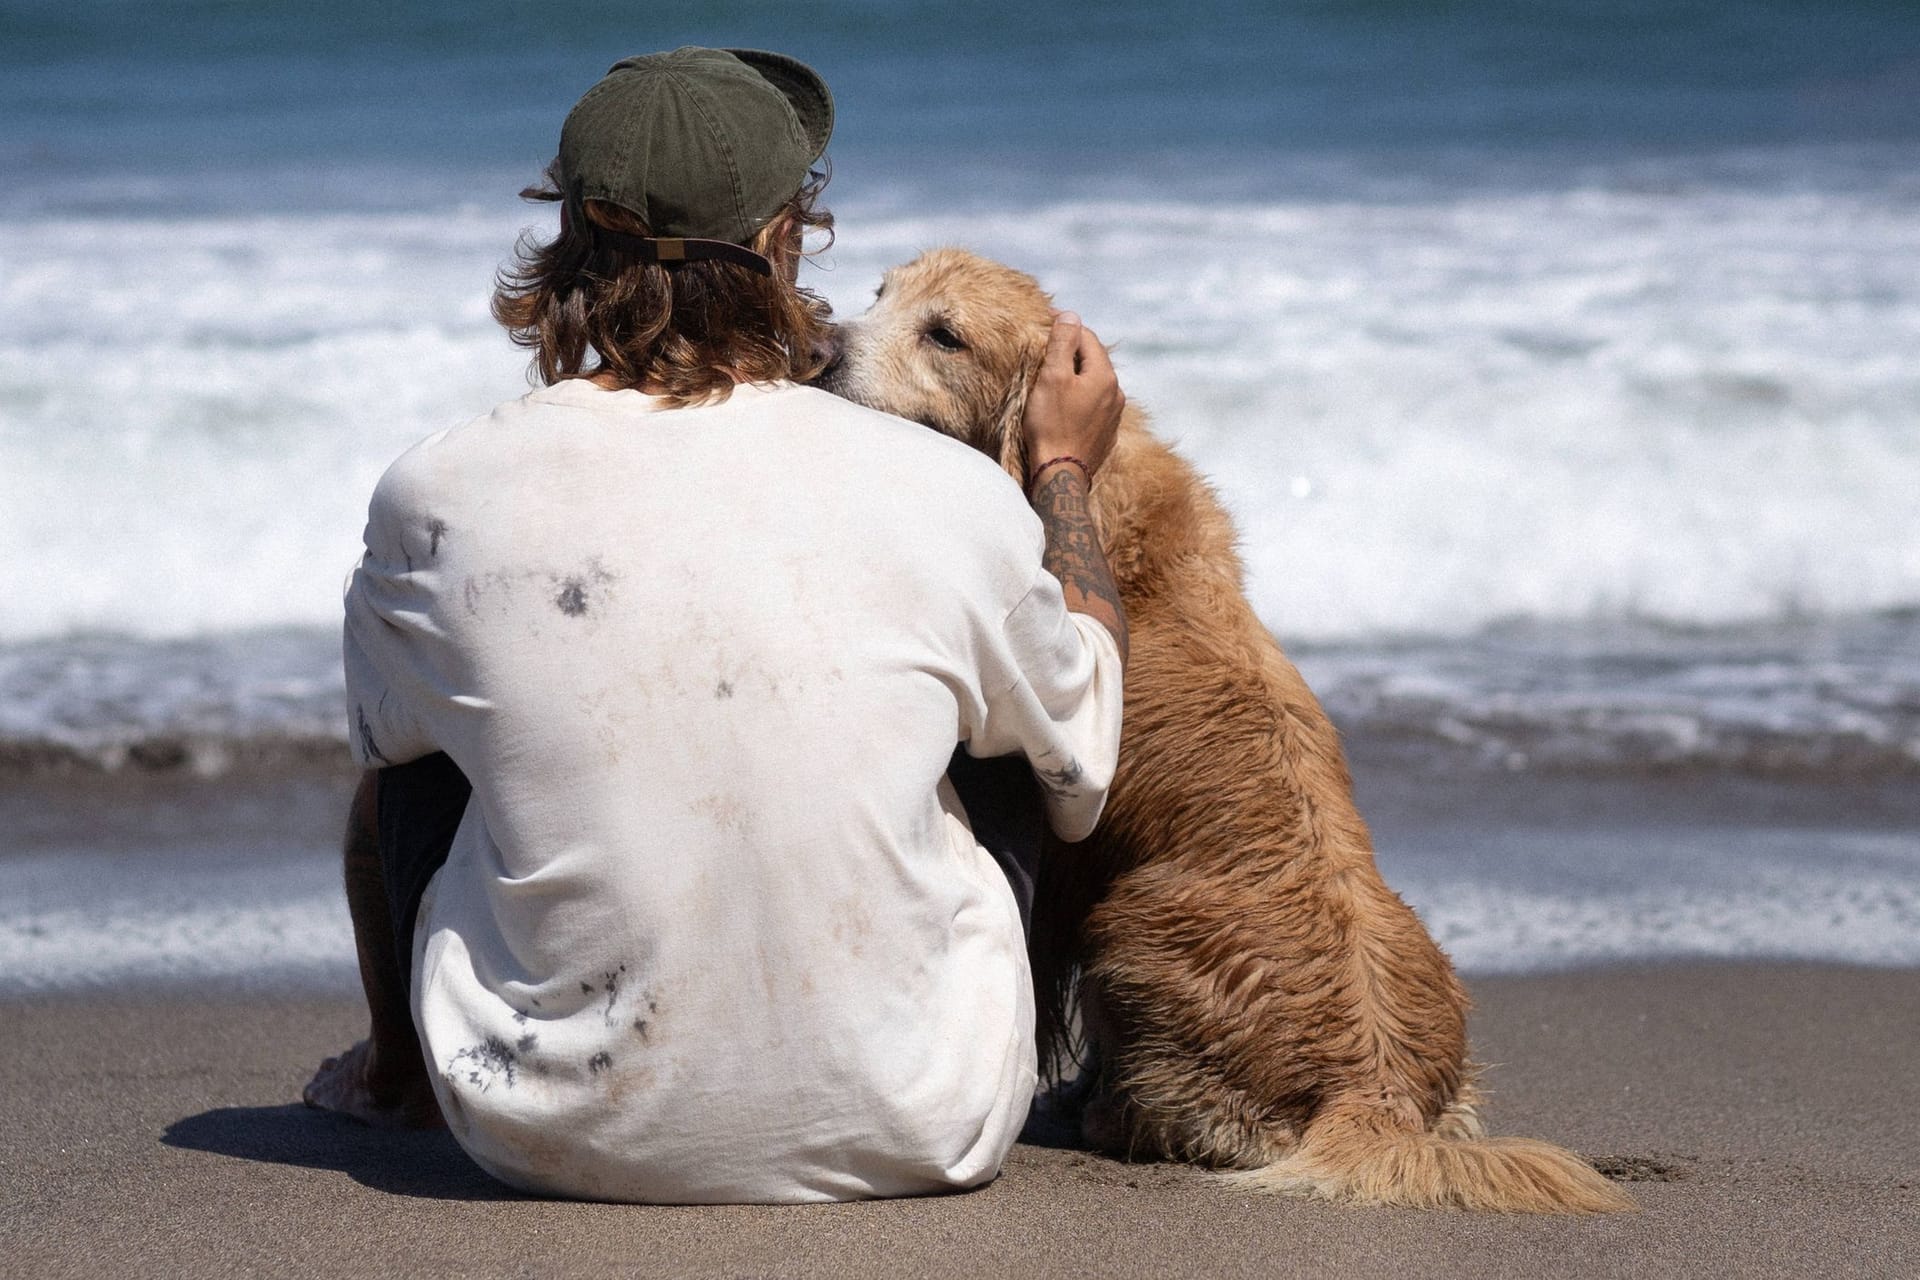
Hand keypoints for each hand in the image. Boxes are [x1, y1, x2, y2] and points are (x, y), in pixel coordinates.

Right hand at [1022, 312, 1124, 482]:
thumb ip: (1063, 343)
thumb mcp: (1052, 377)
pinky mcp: (1106, 435)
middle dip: (1071, 351)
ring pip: (1094, 384)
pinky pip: (1094, 406)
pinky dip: (1079, 398)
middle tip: (1046, 348)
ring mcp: (1113, 416)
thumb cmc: (1052, 425)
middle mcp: (1116, 393)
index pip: (1087, 337)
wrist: (1061, 475)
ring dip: (1076, 375)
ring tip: (1053, 376)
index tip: (1044, 322)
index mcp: (1105, 375)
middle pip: (1093, 360)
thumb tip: (1071, 315)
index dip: (1065, 327)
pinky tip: (1064, 405)